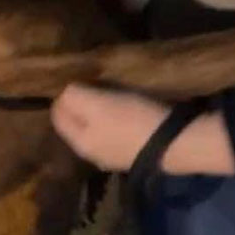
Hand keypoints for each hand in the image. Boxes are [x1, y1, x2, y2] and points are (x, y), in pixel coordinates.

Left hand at [51, 85, 234, 175]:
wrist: (177, 143)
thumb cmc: (131, 120)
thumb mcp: (95, 103)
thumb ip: (73, 96)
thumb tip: (65, 92)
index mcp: (79, 143)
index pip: (57, 116)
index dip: (62, 94)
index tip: (75, 77)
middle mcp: (94, 155)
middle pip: (78, 123)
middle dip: (81, 104)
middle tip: (92, 82)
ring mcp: (116, 157)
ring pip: (99, 128)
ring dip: (101, 112)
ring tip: (111, 92)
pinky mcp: (138, 153)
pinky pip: (119, 131)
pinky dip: (119, 119)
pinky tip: (130, 108)